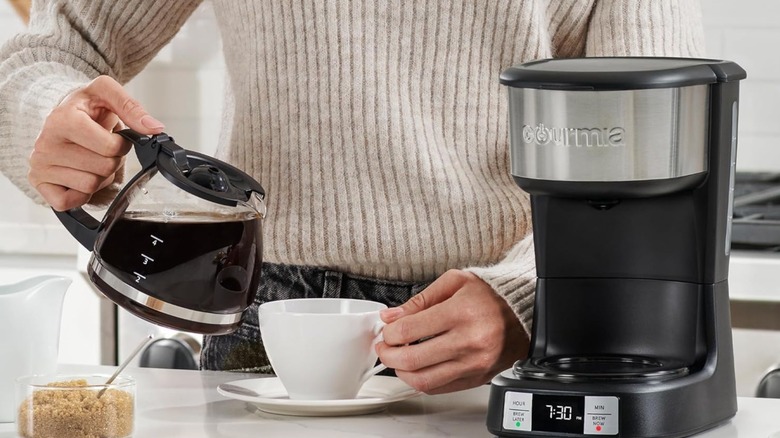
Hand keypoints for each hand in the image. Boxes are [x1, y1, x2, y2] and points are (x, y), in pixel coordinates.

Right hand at [28, 75, 164, 210]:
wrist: (60, 115)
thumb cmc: (84, 108)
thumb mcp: (106, 94)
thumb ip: (131, 107)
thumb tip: (154, 128)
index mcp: (62, 120)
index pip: (110, 147)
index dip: (121, 144)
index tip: (114, 136)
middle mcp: (45, 143)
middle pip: (104, 168)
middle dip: (112, 160)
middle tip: (100, 148)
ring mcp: (40, 165)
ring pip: (90, 186)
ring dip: (99, 176)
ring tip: (90, 158)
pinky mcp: (39, 183)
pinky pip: (69, 202)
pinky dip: (81, 193)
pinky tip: (78, 173)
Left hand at [376, 269, 528, 394]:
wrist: (525, 313)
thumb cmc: (492, 295)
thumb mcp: (455, 282)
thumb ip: (420, 300)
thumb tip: (392, 316)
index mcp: (461, 313)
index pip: (409, 330)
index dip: (390, 333)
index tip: (387, 330)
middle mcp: (468, 341)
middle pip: (412, 359)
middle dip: (388, 354)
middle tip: (385, 347)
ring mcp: (473, 363)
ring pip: (423, 380)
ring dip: (401, 371)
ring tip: (397, 359)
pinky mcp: (477, 378)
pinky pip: (440, 388)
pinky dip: (421, 381)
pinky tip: (416, 368)